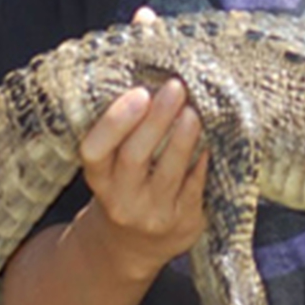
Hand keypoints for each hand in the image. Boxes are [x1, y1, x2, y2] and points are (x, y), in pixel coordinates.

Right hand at [78, 76, 207, 283]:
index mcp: (99, 176)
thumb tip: (149, 60)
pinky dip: (202, 161)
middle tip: (176, 87)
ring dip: (183, 137)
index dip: (115, 122)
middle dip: (157, 119)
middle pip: (135, 157)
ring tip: (194, 110)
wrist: (133, 244)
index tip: (139, 93)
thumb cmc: (127, 181)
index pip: (94, 150)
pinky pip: (195, 187)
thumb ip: (127, 124)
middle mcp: (121, 198)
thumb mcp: (114, 160)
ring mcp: (152, 214)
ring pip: (169, 172)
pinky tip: (210, 139)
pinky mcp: (182, 223)